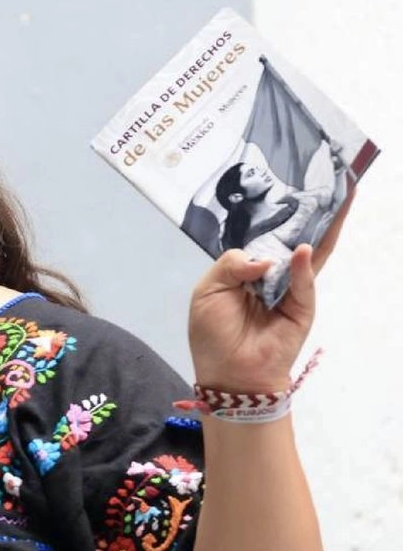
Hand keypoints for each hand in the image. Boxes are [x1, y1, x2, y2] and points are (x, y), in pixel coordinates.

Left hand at [188, 185, 353, 391]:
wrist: (230, 374)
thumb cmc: (213, 335)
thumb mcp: (207, 292)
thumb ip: (231, 265)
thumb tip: (265, 259)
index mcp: (245, 271)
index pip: (264, 236)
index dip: (276, 213)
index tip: (288, 184)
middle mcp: (271, 275)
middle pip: (293, 237)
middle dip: (311, 210)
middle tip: (329, 176)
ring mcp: (290, 289)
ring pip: (311, 253)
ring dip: (327, 226)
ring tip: (343, 193)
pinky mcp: (302, 307)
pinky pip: (304, 282)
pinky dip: (304, 266)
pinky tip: (305, 248)